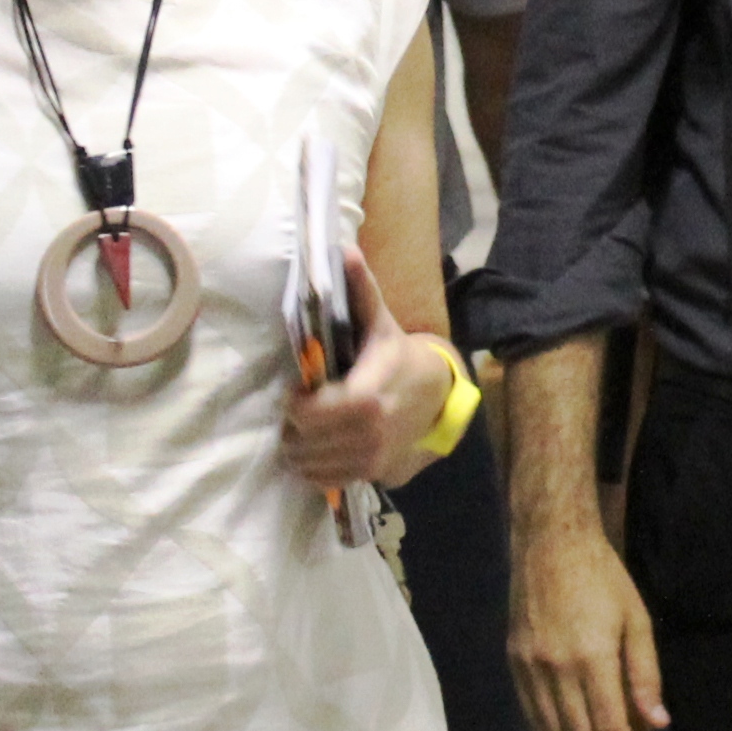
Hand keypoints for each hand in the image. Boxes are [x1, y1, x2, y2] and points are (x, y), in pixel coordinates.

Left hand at [278, 255, 456, 493]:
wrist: (439, 397)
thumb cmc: (399, 357)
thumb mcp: (381, 324)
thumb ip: (361, 290)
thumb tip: (344, 250)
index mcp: (366, 397)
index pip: (309, 414)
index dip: (294, 404)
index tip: (297, 391)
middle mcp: (369, 434)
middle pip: (304, 441)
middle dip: (292, 427)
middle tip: (296, 411)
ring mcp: (371, 459)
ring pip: (311, 465)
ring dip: (298, 449)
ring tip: (303, 430)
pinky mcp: (372, 475)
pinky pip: (326, 481)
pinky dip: (313, 469)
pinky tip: (317, 449)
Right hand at [508, 508, 668, 730]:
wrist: (549, 543)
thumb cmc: (603, 577)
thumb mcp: (637, 619)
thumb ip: (645, 673)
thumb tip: (656, 722)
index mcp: (592, 657)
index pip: (609, 727)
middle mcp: (556, 669)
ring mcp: (530, 667)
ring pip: (553, 730)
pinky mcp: (514, 662)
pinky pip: (532, 713)